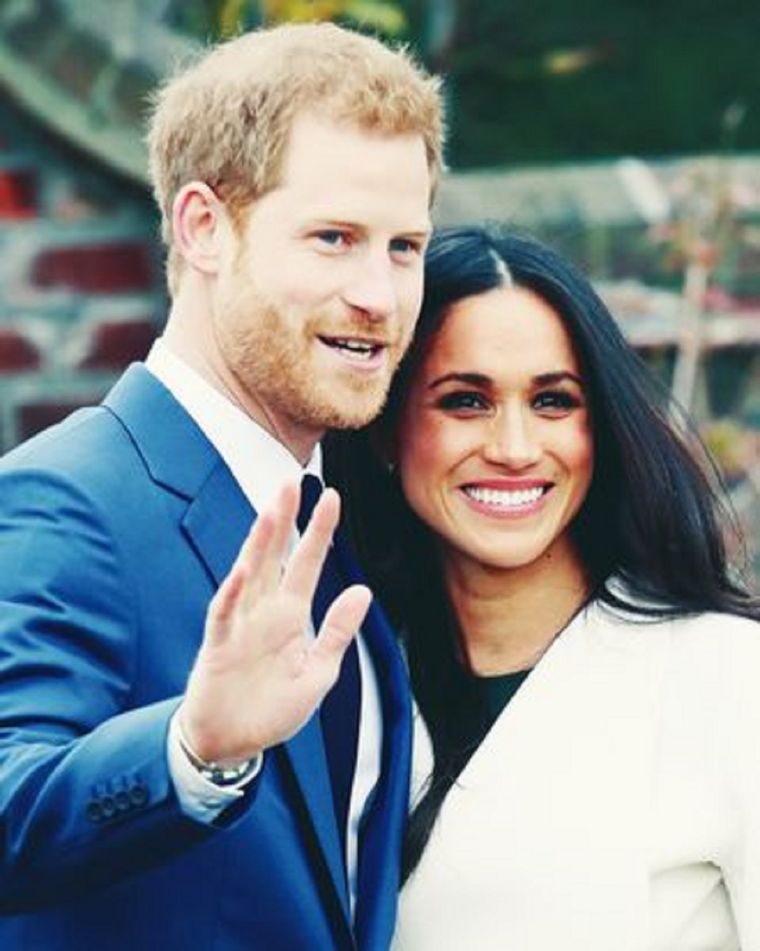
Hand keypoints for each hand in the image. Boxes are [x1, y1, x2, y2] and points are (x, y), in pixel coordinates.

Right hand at [179, 482, 371, 765]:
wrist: (233, 744)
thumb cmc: (273, 708)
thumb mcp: (319, 672)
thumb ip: (338, 631)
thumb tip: (362, 590)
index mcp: (292, 615)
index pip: (307, 562)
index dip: (320, 531)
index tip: (332, 496)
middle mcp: (266, 611)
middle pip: (276, 555)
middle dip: (285, 519)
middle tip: (293, 480)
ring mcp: (241, 625)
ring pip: (251, 573)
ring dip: (260, 542)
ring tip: (271, 510)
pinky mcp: (220, 646)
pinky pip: (226, 614)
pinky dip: (233, 593)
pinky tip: (243, 569)